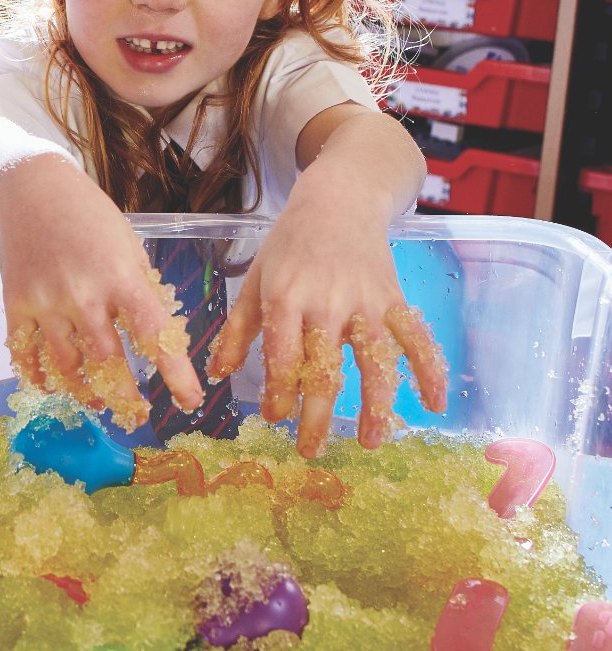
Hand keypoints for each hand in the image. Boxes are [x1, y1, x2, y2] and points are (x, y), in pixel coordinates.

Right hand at [0, 155, 203, 428]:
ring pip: (66, 366)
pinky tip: (52, 386)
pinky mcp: (16, 305)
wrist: (31, 190)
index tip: (190, 402)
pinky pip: (25, 355)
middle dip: (124, 395)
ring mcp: (46, 302)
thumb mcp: (129, 247)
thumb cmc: (89, 217)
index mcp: (121, 277)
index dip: (176, 373)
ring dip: (84, 391)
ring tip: (95, 400)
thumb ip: (139, 291)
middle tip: (135, 414)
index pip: (155, 334)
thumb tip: (157, 337)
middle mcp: (83, 294)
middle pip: (107, 361)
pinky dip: (39, 377)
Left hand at [207, 202, 447, 457]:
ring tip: (369, 442)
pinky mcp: (394, 298)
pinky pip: (417, 338)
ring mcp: (366, 302)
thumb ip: (239, 330)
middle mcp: (328, 303)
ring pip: (375, 360)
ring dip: (375, 405)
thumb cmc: (289, 243)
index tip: (275, 418)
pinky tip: (433, 404)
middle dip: (317, 414)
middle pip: (326, 368)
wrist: (340, 199)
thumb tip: (218, 374)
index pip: (283, 356)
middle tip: (310, 451)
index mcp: (287, 298)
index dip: (279, 391)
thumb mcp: (255, 279)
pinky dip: (430, 369)